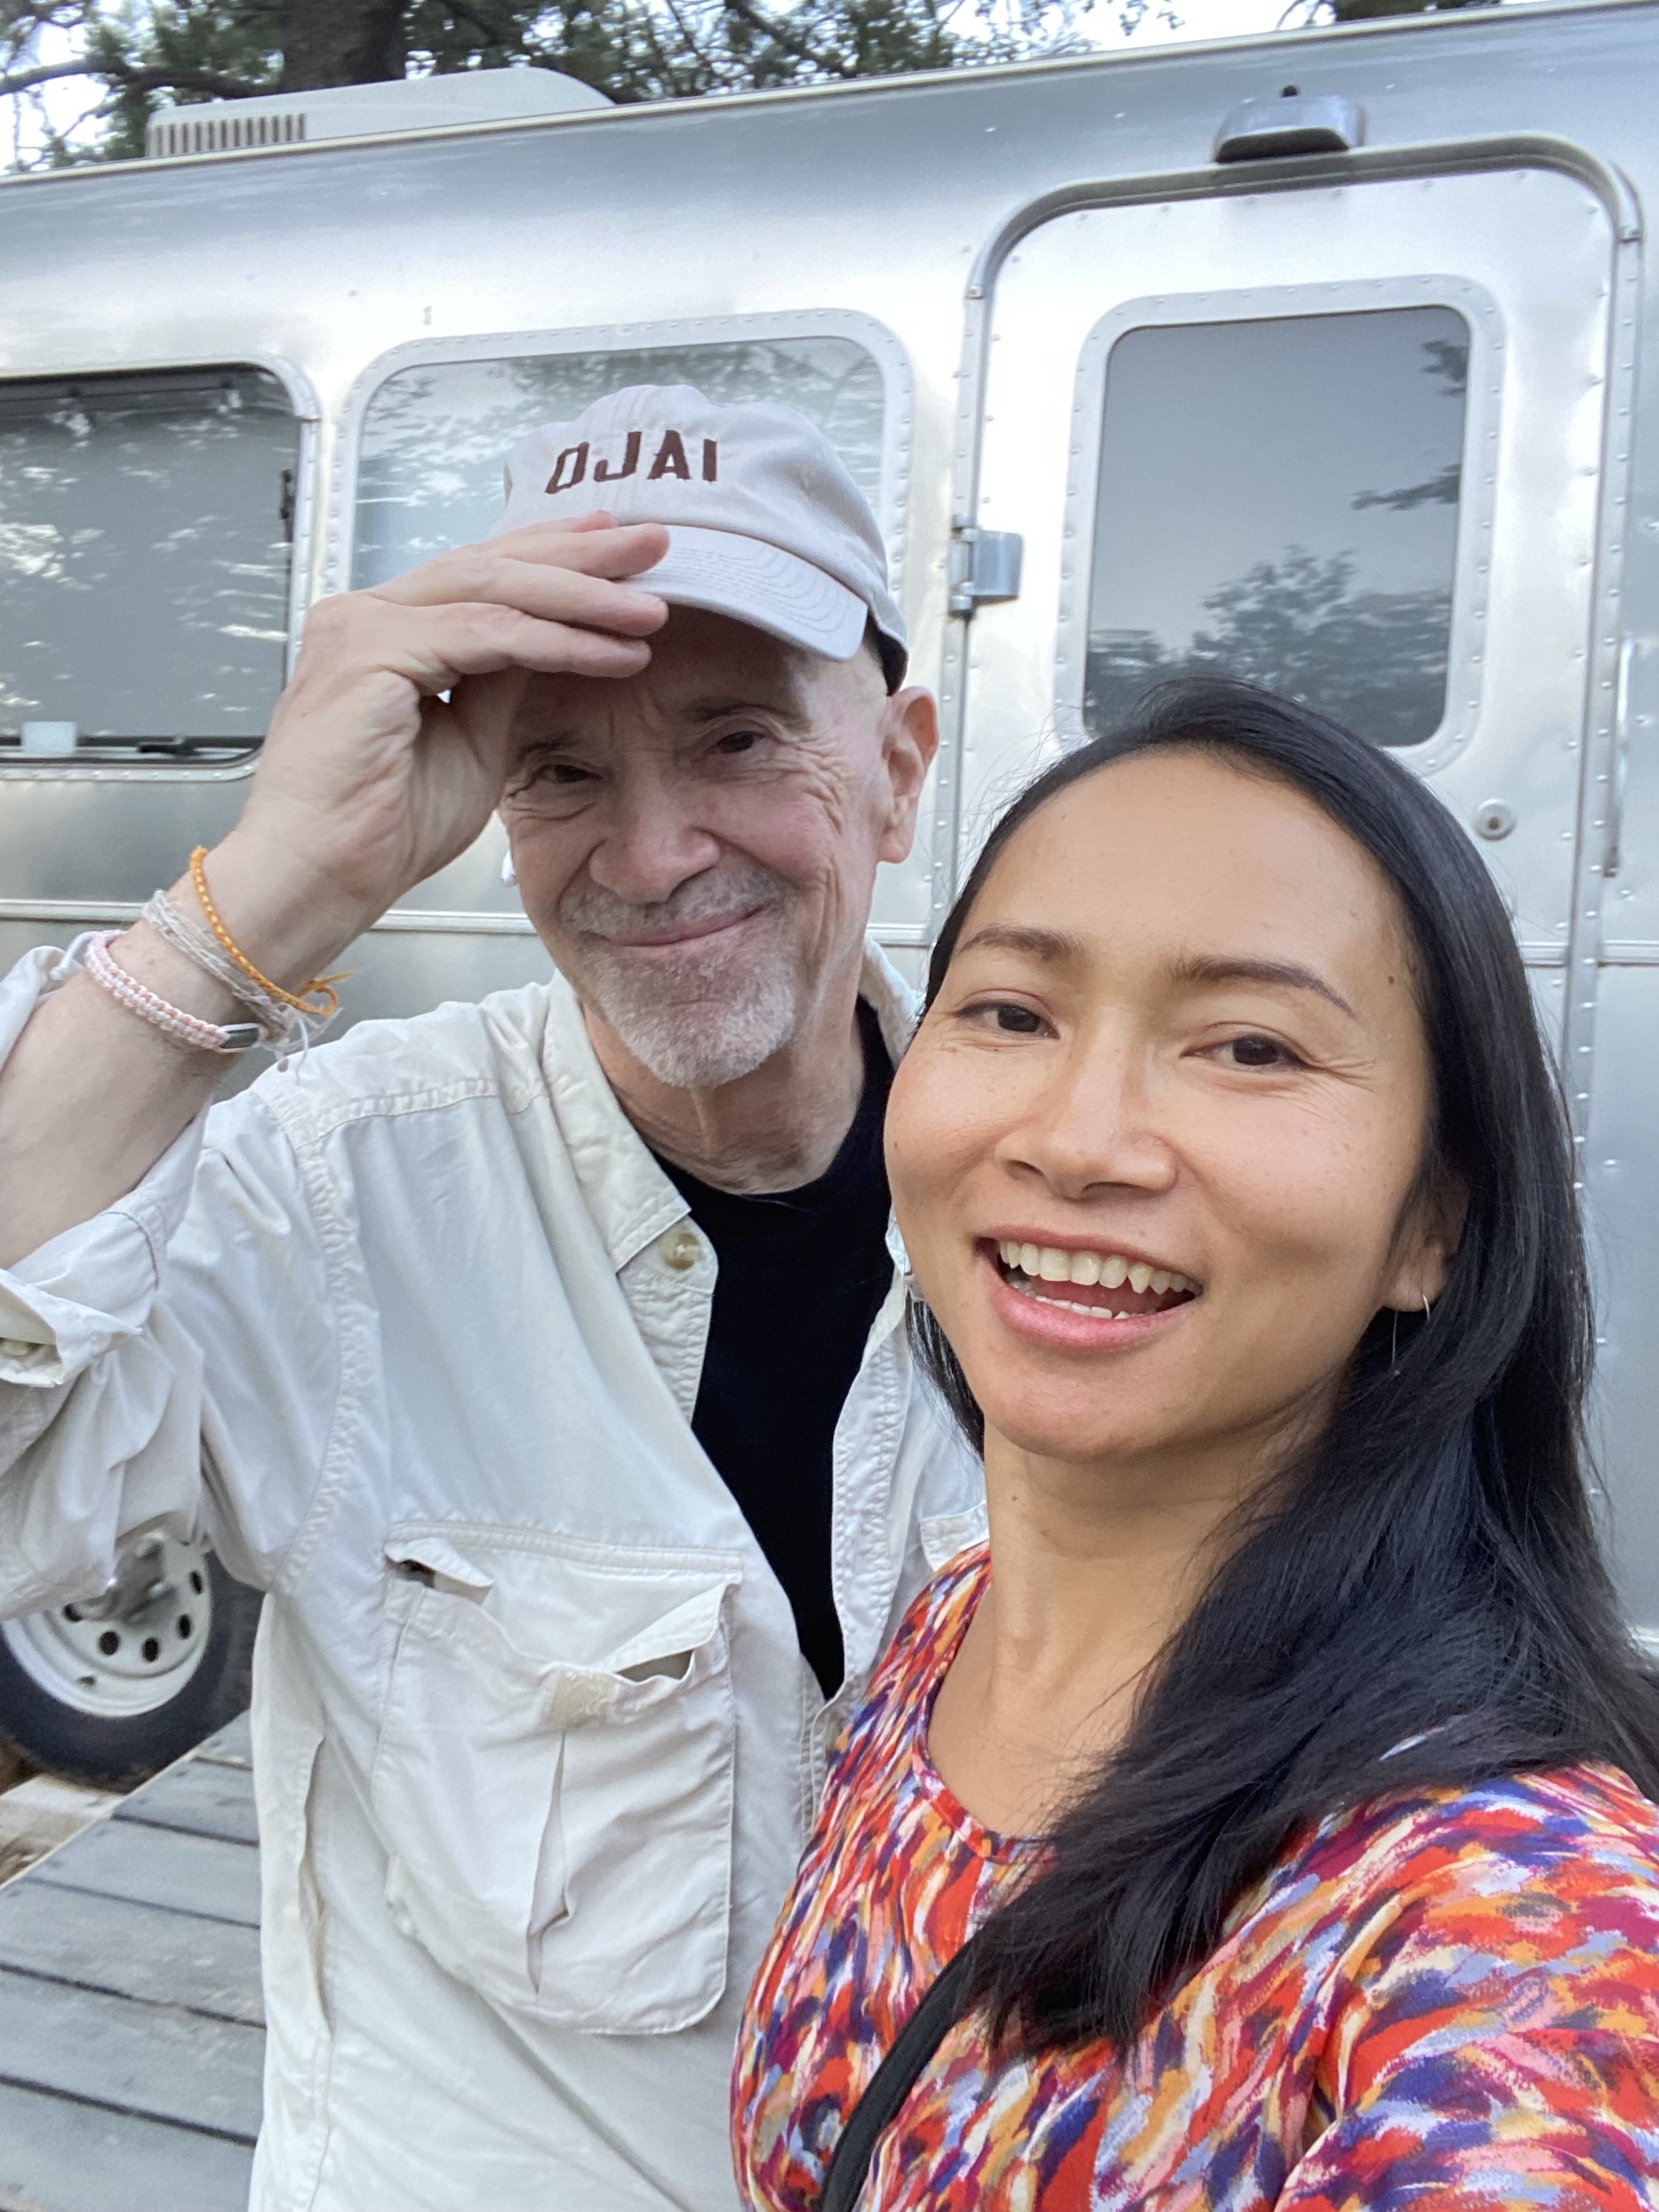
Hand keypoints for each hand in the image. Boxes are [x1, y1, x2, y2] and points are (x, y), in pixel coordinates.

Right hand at [210, 515, 668, 978]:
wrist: (322, 877)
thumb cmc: (381, 828)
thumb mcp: (472, 740)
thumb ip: (503, 682)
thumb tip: (552, 639)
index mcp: (383, 632)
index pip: (481, 575)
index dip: (554, 556)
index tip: (617, 553)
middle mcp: (365, 616)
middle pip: (490, 565)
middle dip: (579, 553)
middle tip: (652, 546)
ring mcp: (362, 627)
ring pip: (494, 590)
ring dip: (582, 596)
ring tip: (649, 608)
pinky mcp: (370, 652)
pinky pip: (486, 635)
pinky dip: (558, 641)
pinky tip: (610, 652)